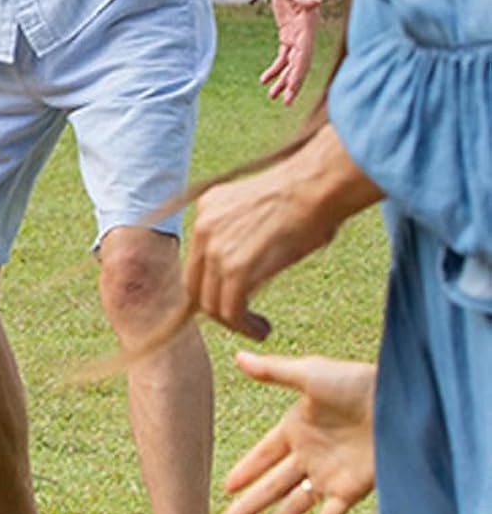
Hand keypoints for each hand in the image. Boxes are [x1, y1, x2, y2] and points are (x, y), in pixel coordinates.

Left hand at [187, 159, 332, 339]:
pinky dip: (244, 326)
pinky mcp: (235, 268)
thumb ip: (241, 233)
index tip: (229, 298)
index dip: (209, 285)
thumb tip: (249, 264)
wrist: (319, 184)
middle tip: (240, 319)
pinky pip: (230, 309)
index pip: (195, 260)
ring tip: (257, 328)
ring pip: (210, 303)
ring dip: (233, 322)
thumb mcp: (260, 208)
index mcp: (207, 209)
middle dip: (216, 308)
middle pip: (195, 285)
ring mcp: (215, 248)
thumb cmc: (307, 193)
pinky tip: (262, 329)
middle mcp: (202, 227)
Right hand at [219, 350, 375, 513]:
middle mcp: (310, 455)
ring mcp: (330, 475)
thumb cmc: (358, 382)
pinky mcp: (352, 490)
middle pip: (271, 487)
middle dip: (247, 508)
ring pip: (293, 506)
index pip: (262, 455)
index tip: (225, 489)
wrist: (402, 400)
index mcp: (296, 428)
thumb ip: (273, 372)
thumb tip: (237, 356)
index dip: (244, 471)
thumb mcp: (309, 374)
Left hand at [260, 0, 320, 104]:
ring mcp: (297, 33)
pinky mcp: (288, 32)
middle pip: (300, 63)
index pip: (304, 54)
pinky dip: (276, 67)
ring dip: (283, 79)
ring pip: (291, 62)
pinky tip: (265, 79)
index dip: (298, 72)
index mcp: (308, 25)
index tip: (291, 89)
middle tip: (284, 102)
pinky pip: (283, 55)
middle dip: (293, 83)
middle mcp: (305, 32)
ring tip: (272, 96)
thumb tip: (315, 2)